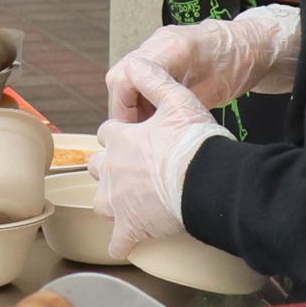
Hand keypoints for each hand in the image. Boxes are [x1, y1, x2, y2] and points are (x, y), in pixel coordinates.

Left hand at [93, 88, 215, 252]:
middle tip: (136, 171)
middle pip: (97, 168)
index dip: (122, 136)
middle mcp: (110, 170)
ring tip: (134, 203)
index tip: (138, 140)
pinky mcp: (130, 228)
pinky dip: (123, 241)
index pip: (107, 134)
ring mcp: (117, 202)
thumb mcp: (177, 99)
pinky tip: (131, 240)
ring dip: (114, 202)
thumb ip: (153, 80)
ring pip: (101, 203)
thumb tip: (134, 64)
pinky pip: (117, 242)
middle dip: (111, 169)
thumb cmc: (195, 141)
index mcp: (120, 139)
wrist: (208, 179)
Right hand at [102, 8, 301, 123]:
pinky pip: (140, 74)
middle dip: (125, 107)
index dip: (123, 106)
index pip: (125, 75)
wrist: (251, 46)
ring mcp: (158, 43)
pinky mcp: (161, 51)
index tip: (133, 128)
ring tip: (150, 125)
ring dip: (133, 103)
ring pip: (127, 77)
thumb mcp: (210, 93)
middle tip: (139, 131)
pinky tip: (157, 113)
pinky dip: (143, 95)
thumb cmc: (237, 66)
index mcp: (171, 48)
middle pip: (120, 76)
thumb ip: (176, 107)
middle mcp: (158, 41)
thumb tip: (152, 132)